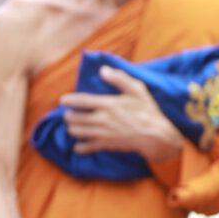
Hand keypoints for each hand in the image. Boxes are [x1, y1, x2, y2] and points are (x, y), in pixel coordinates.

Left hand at [63, 67, 184, 166]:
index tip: (62, 100)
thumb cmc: (147, 110)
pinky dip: (79, 147)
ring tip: (74, 125)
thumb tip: (103, 70)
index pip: (82, 101)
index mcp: (108, 104)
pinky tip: (78, 145)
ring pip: (77, 132)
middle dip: (69, 116)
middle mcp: (102, 119)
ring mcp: (103, 133)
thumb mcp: (137, 90)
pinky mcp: (106, 145)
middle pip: (74, 118)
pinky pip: (86, 147)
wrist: (156, 135)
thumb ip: (119, 79)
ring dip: (72, 129)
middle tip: (69, 114)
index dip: (69, 100)